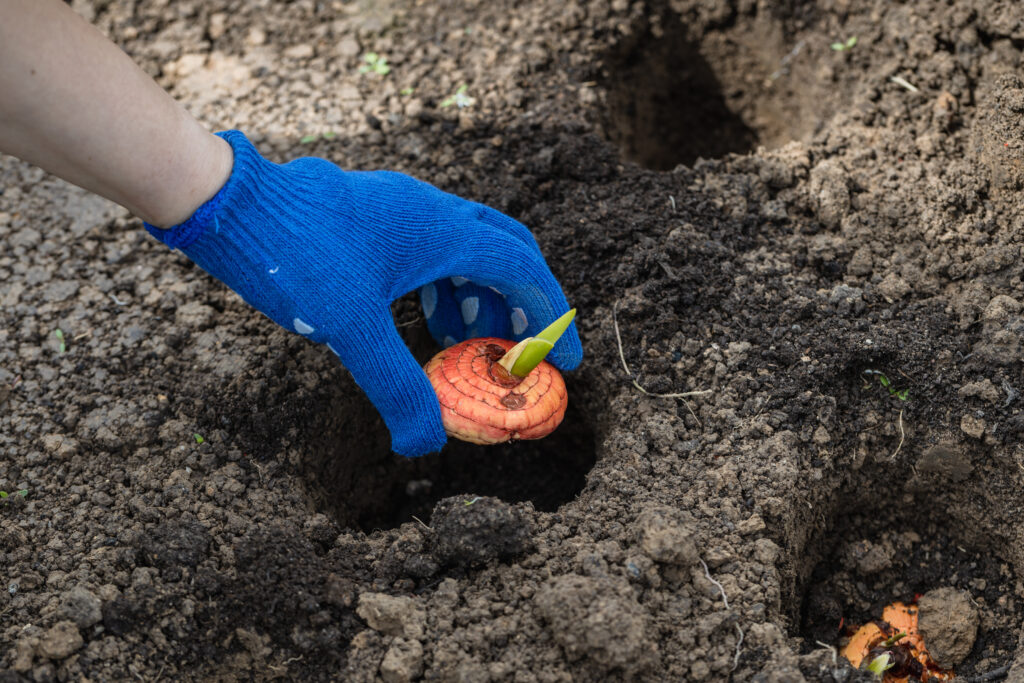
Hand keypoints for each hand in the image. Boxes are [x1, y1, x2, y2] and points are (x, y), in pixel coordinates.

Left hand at [147, 131, 581, 456]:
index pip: (523, 270)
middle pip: (504, 253)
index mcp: (443, 230)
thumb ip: (395, 386)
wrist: (227, 202)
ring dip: (477, 299)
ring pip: (464, 253)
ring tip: (470, 345)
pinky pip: (428, 254)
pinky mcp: (373, 217)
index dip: (551, 318)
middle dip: (520, 305)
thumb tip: (424, 444)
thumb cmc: (295, 254)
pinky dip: (441, 291)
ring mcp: (400, 210)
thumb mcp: (352, 329)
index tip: (564, 361)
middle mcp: (430, 212)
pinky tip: (424, 323)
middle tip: (521, 351)